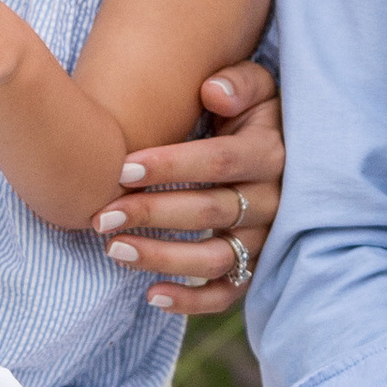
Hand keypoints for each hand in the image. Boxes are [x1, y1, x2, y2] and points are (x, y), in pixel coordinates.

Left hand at [94, 62, 281, 318]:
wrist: (285, 149)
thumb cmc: (253, 113)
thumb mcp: (257, 86)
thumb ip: (238, 83)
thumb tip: (212, 93)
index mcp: (270, 152)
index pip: (219, 161)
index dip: (171, 166)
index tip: (122, 168)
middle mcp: (272, 199)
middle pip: (210, 211)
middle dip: (152, 213)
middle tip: (101, 216)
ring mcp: (265, 238)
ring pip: (215, 257)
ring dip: (163, 258)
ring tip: (115, 250)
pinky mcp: (256, 266)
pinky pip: (228, 293)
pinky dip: (193, 302)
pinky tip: (152, 296)